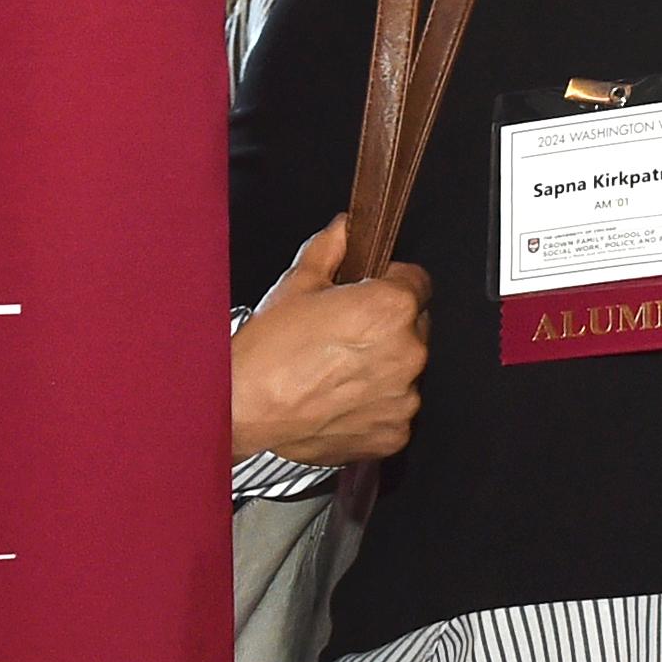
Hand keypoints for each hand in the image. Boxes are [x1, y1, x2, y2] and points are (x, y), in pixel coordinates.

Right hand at [229, 221, 430, 465]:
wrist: (244, 408)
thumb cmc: (268, 352)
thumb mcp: (298, 282)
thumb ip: (332, 247)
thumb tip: (346, 229)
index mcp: (391, 308)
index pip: (417, 281)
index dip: (390, 281)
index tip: (370, 291)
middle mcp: (407, 352)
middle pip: (414, 326)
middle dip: (386, 326)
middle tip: (343, 333)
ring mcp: (403, 397)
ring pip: (404, 370)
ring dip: (382, 366)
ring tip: (336, 369)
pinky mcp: (394, 432)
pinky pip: (394, 409)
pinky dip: (374, 404)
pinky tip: (339, 397)